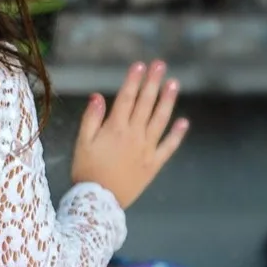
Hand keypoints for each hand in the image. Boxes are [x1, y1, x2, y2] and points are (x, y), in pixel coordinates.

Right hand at [71, 61, 188, 208]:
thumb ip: (91, 119)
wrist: (99, 201)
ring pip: (160, 120)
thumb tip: (98, 96)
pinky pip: (168, 147)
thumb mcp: (81, 143)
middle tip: (160, 65)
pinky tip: (184, 122)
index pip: (127, 98)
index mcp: (115, 129)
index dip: (133, 80)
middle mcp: (134, 135)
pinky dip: (177, 134)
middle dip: (153, 82)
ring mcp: (147, 149)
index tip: (140, 65)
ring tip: (173, 84)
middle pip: (145, 104)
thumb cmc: (86, 171)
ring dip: (167, 101)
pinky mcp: (154, 164)